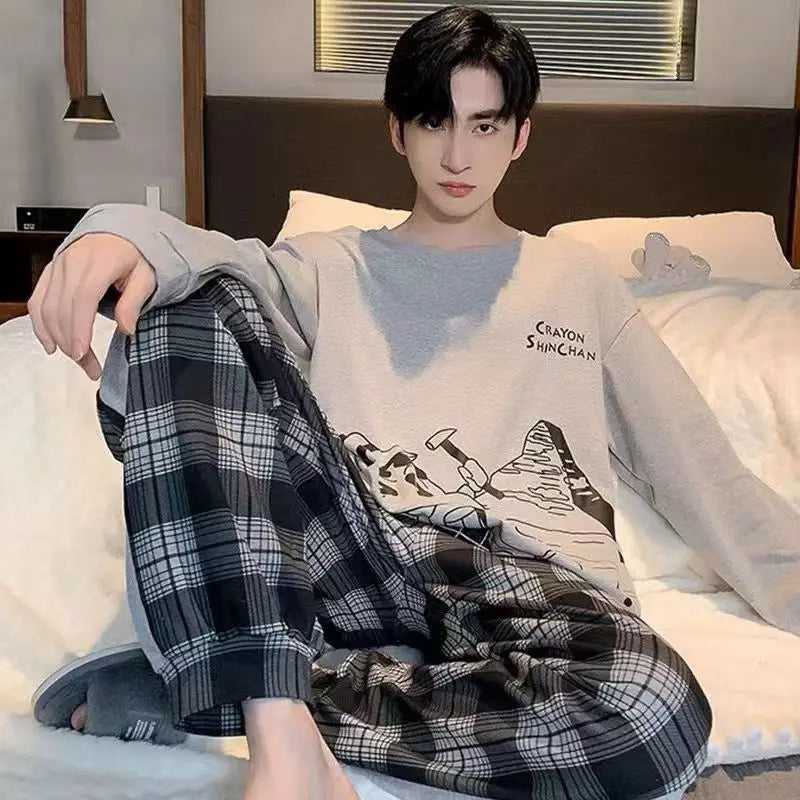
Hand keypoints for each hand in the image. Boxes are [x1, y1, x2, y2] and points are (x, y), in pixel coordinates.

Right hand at [27, 233, 155, 380]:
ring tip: (78, 360)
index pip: (83, 297)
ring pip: (47, 307)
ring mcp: (58, 266)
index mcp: (100, 261)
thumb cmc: (136, 255)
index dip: (79, 327)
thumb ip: (135, 302)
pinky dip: (40, 325)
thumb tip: (127, 329)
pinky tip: (50, 345)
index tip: (81, 352)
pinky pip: (37, 300)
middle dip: (72, 341)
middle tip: (90, 366)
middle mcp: (73, 262)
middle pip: (63, 307)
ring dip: (58, 338)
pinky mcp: (50, 272)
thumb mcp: (147, 276)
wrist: (120, 233)